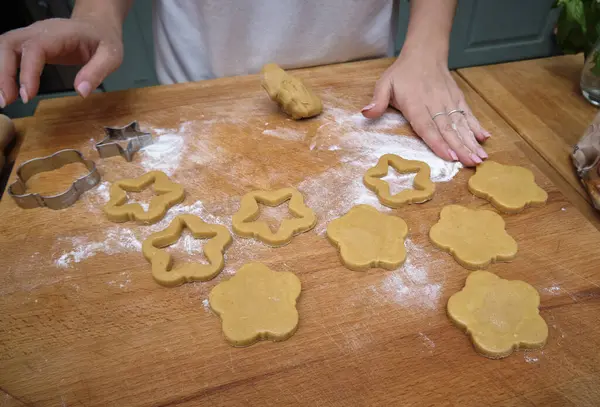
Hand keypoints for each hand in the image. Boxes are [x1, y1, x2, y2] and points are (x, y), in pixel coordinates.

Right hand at [0, 17, 123, 106]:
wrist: (97, 25)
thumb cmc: (104, 40)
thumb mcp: (111, 56)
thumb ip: (98, 72)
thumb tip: (81, 92)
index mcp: (60, 33)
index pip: (35, 48)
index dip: (27, 71)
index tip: (28, 96)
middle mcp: (39, 31)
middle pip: (8, 44)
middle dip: (3, 73)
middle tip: (6, 101)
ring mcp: (32, 36)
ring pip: (4, 48)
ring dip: (0, 73)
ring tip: (5, 100)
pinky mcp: (29, 45)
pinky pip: (9, 54)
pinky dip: (4, 71)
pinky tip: (8, 91)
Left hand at [362, 52, 490, 166]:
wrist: (425, 52)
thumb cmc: (402, 73)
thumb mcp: (384, 84)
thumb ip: (377, 101)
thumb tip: (365, 114)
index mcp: (415, 103)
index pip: (427, 126)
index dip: (438, 142)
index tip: (449, 156)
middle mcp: (435, 103)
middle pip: (448, 129)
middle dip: (460, 148)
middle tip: (471, 164)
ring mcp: (448, 101)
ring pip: (461, 124)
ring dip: (471, 141)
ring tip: (480, 157)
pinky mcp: (457, 98)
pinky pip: (468, 114)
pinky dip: (477, 126)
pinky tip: (485, 138)